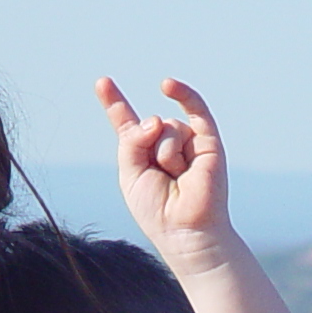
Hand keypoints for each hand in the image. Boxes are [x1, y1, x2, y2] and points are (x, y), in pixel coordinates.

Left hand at [98, 76, 231, 270]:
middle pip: (149, 123)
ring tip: (177, 176)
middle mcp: (165, 145)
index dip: (114, 103)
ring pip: (167, 126)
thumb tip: (157, 118)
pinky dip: (183, 94)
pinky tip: (166, 85)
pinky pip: (195, 109)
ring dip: (166, 152)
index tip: (102, 83)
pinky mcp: (209, 142)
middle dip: (148, 145)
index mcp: (142, 155)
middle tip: (160, 176)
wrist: (186, 230)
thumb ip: (132, 141)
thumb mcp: (130, 174)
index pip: (127, 123)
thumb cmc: (157, 211)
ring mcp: (188, 142)